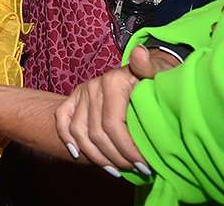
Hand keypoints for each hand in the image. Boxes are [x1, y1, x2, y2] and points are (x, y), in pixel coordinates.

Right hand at [53, 44, 172, 175]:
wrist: (146, 67)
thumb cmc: (157, 77)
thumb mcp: (161, 71)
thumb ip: (150, 66)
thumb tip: (140, 53)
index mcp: (112, 82)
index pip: (113, 125)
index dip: (127, 150)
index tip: (145, 166)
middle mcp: (92, 86)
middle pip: (96, 133)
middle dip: (116, 157)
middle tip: (136, 171)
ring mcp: (81, 93)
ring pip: (79, 132)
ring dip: (96, 155)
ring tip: (116, 170)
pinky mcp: (74, 98)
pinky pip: (63, 120)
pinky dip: (67, 139)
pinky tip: (78, 155)